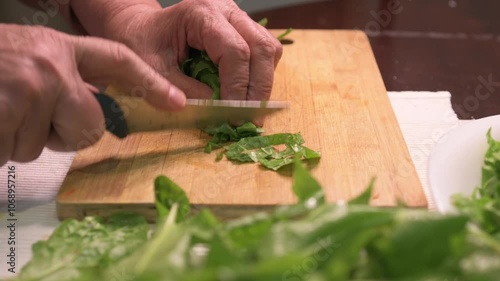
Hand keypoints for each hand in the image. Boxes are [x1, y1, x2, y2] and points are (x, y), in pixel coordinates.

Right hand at [0, 24, 184, 165]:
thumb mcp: (26, 63)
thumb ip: (63, 82)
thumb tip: (93, 114)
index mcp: (59, 48)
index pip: (117, 61)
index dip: (149, 82)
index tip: (178, 102)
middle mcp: (51, 63)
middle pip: (91, 125)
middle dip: (63, 134)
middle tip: (26, 118)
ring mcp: (31, 86)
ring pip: (50, 144)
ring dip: (22, 140)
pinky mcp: (8, 108)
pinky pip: (19, 151)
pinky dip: (1, 147)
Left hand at [91, 0, 282, 100]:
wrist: (140, 27)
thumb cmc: (142, 43)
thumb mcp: (152, 69)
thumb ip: (181, 89)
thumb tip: (216, 109)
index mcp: (202, 13)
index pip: (235, 51)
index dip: (238, 86)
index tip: (233, 115)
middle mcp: (226, 10)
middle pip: (262, 48)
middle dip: (259, 88)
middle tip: (250, 119)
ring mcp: (237, 18)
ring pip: (269, 49)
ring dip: (263, 82)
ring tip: (249, 109)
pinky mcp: (242, 29)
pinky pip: (264, 52)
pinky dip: (261, 75)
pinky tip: (246, 93)